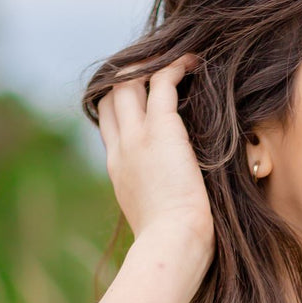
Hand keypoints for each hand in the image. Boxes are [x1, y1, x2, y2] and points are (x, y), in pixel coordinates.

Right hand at [96, 53, 214, 260]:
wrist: (171, 245)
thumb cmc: (172, 242)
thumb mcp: (155, 216)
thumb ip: (159, 197)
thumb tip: (179, 198)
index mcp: (118, 169)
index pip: (109, 121)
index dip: (121, 101)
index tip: (143, 93)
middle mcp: (121, 147)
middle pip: (112, 94)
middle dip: (130, 74)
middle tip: (158, 65)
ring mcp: (137, 137)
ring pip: (129, 82)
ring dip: (150, 63)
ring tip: (176, 58)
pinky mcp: (161, 130)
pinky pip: (162, 82)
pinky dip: (175, 66)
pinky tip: (192, 62)